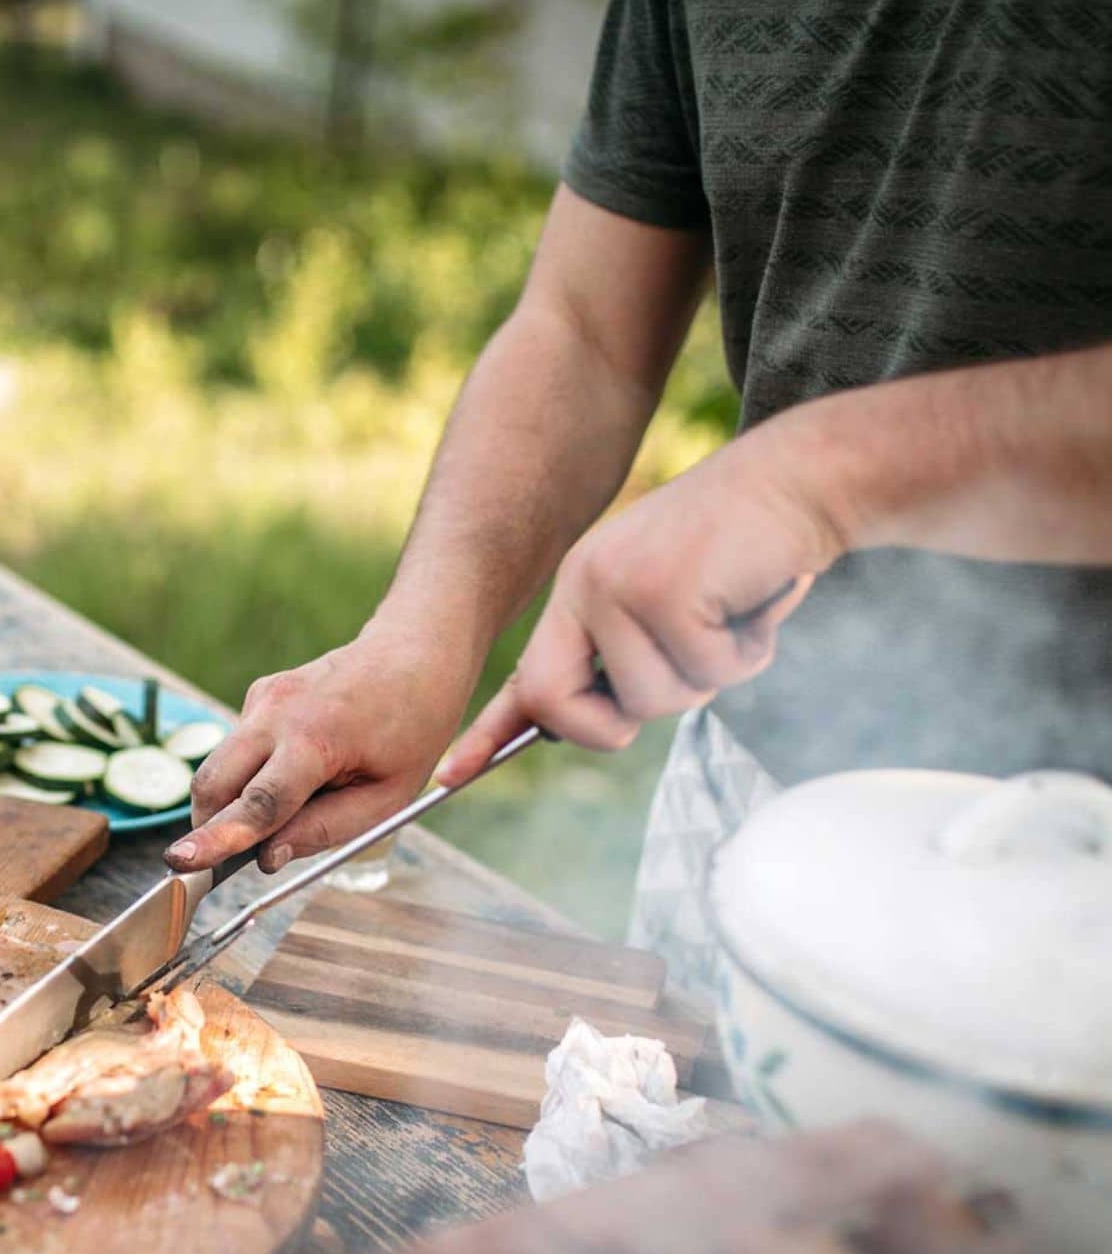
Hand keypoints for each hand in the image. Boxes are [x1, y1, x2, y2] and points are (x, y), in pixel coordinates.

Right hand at [165, 627, 477, 873]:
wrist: (414, 655)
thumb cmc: (412, 730)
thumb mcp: (387, 798)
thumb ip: (325, 830)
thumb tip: (266, 858)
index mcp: (317, 739)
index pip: (257, 802)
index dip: (218, 838)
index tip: (181, 862)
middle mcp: (278, 711)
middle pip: (215, 783)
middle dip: (207, 827)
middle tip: (219, 863)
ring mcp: (263, 697)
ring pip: (218, 766)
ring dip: (230, 801)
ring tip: (287, 808)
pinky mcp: (259, 694)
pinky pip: (238, 748)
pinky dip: (249, 773)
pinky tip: (297, 769)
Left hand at [439, 432, 840, 781]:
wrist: (803, 479)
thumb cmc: (746, 553)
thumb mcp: (669, 603)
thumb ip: (627, 657)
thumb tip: (588, 725)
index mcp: (580, 592)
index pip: (522, 677)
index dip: (489, 732)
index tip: (449, 774)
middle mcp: (585, 585)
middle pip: (554, 703)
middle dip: (612, 727)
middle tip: (679, 676)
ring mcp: (618, 585)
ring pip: (649, 700)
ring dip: (709, 676)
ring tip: (732, 616)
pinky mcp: (665, 588)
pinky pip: (704, 669)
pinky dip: (747, 652)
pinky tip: (756, 597)